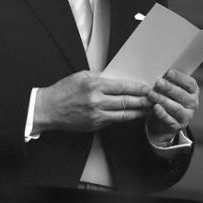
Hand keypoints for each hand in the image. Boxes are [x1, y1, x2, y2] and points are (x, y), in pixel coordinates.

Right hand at [34, 71, 151, 132]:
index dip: (138, 88)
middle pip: (126, 102)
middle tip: (154, 99)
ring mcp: (96, 116)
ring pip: (123, 114)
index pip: (123, 87)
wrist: (47, 109)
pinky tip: (133, 114)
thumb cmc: (63, 91)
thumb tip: (118, 78)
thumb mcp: (82, 76)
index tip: (147, 88)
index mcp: (94, 86)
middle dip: (143, 101)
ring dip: (138, 112)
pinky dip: (125, 117)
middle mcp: (97, 102)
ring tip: (149, 109)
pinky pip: (113, 120)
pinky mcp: (94, 125)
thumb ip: (101, 77)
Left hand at [146, 69, 198, 144]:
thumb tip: (159, 71)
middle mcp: (193, 103)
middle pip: (182, 95)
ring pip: (175, 107)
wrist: (163, 121)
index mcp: (193, 91)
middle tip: (158, 82)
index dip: (179, 77)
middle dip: (169, 88)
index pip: (189, 83)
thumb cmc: (167, 99)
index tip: (168, 72)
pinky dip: (162, 113)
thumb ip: (168, 81)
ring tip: (151, 94)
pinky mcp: (178, 126)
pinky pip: (169, 119)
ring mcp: (187, 116)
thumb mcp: (170, 89)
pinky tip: (155, 107)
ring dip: (163, 100)